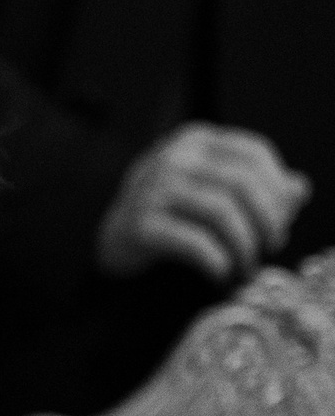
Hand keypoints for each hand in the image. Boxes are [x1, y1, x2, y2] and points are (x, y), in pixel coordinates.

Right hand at [95, 124, 309, 284]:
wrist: (115, 243)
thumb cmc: (172, 216)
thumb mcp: (214, 194)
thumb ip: (258, 189)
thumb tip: (300, 188)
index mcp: (197, 140)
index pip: (254, 153)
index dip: (277, 190)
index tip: (280, 224)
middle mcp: (174, 156)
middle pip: (242, 182)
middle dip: (266, 221)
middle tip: (268, 250)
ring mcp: (153, 188)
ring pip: (222, 212)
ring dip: (244, 246)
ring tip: (245, 267)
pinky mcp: (140, 223)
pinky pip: (194, 242)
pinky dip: (217, 261)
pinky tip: (220, 274)